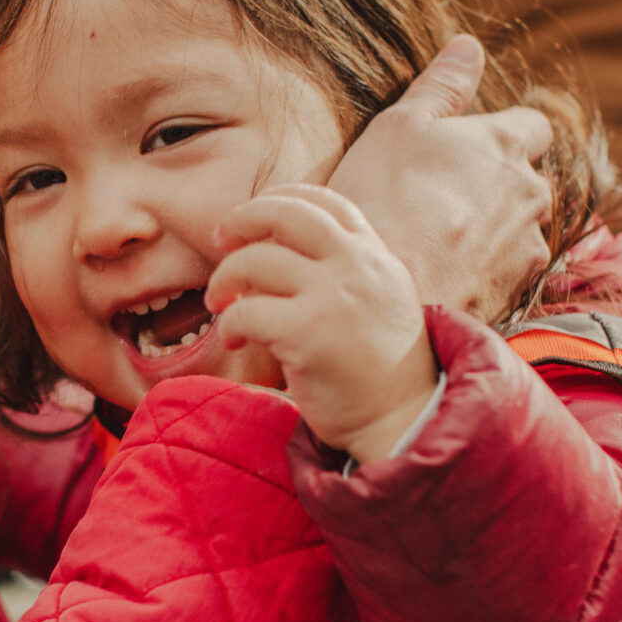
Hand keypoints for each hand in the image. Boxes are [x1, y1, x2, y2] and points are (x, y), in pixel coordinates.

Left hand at [207, 186, 437, 462]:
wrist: (402, 423)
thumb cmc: (380, 372)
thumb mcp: (378, 301)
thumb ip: (342, 271)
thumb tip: (270, 250)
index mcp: (375, 257)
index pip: (324, 201)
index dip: (278, 199)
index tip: (250, 219)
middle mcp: (358, 267)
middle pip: (285, 213)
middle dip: (242, 218)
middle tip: (219, 239)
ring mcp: (334, 297)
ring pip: (254, 261)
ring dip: (224, 279)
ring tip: (219, 304)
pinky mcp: (308, 333)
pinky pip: (246, 312)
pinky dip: (230, 324)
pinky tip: (236, 342)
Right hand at [326, 36, 551, 320]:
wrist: (386, 296)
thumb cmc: (383, 200)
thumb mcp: (400, 125)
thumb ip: (441, 85)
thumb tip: (469, 46)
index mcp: (507, 142)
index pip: (533, 125)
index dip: (503, 133)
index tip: (468, 149)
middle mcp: (531, 192)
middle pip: (527, 180)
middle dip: (497, 186)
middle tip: (440, 198)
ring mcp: (528, 245)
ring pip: (519, 229)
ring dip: (491, 232)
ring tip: (436, 243)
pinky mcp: (516, 292)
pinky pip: (506, 273)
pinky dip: (483, 271)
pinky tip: (442, 274)